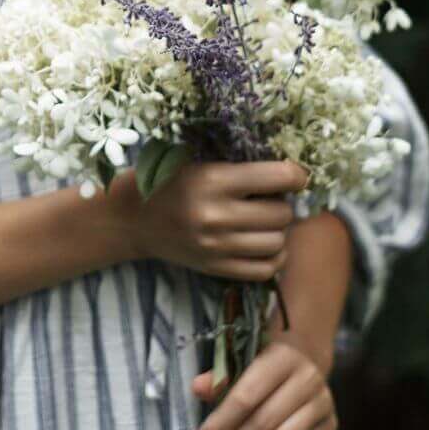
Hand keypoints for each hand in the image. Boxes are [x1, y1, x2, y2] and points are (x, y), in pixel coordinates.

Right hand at [113, 159, 307, 281]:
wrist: (132, 219)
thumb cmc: (168, 181)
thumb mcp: (198, 160)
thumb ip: (238, 164)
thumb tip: (291, 169)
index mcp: (213, 180)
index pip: (278, 178)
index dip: (296, 174)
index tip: (295, 174)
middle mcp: (216, 215)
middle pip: (281, 213)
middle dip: (283, 203)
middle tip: (271, 197)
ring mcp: (216, 247)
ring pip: (277, 243)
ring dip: (278, 230)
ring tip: (265, 219)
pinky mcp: (216, 269)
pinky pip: (265, 269)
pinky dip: (273, 256)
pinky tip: (264, 242)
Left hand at [191, 331, 337, 429]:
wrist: (305, 356)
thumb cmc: (263, 358)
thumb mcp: (241, 357)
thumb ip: (220, 376)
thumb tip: (198, 389)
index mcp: (283, 356)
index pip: (249, 395)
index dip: (223, 421)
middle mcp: (308, 379)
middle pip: (265, 422)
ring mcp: (322, 404)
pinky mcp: (329, 425)